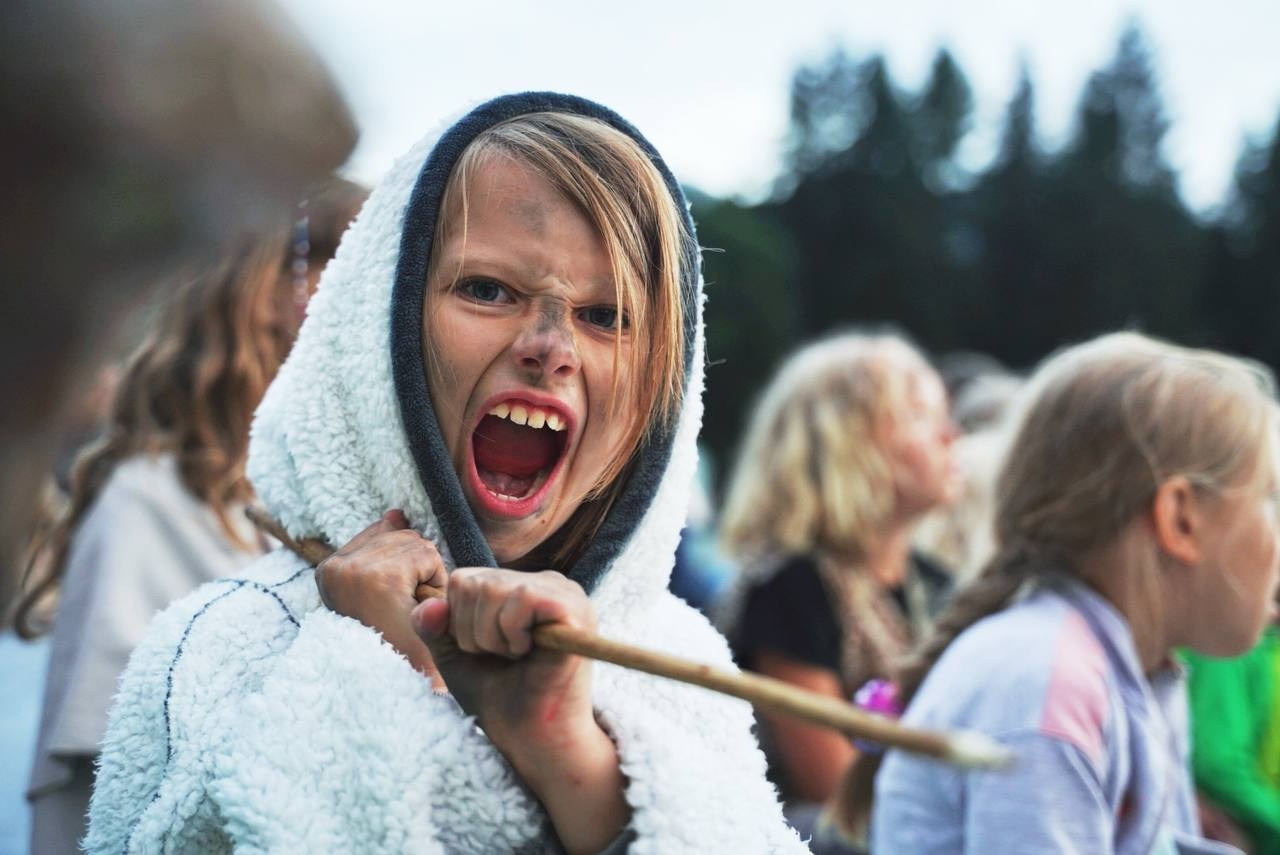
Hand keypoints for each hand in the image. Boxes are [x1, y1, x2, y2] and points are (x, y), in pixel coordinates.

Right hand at [316, 510, 446, 683]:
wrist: (396, 687)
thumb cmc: (390, 640)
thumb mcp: (383, 587)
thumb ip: (387, 544)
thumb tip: (396, 512)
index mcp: (328, 571)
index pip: (384, 532)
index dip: (401, 567)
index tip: (388, 598)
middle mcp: (334, 568)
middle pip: (402, 535)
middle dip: (415, 570)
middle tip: (400, 608)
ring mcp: (356, 572)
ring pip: (418, 545)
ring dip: (426, 579)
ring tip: (408, 611)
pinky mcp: (382, 579)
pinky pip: (428, 558)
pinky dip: (435, 583)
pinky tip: (417, 609)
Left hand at [411, 568, 594, 745]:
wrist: (534, 741)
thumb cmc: (501, 701)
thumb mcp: (455, 658)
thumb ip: (434, 627)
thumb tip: (429, 604)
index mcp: (521, 588)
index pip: (463, 579)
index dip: (458, 624)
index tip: (485, 654)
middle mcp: (546, 582)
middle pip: (474, 583)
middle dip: (473, 632)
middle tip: (503, 660)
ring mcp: (564, 592)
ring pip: (494, 588)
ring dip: (491, 637)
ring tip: (516, 658)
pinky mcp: (574, 608)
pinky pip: (521, 598)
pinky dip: (511, 634)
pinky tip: (530, 654)